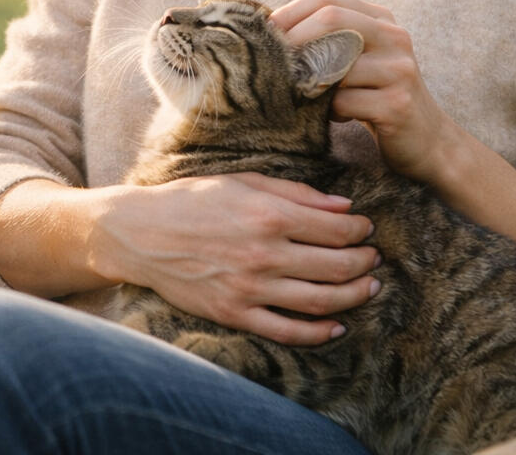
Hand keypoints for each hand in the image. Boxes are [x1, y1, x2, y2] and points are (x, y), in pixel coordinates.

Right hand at [96, 172, 377, 345]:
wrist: (141, 233)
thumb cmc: (192, 200)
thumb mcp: (243, 182)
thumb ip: (296, 193)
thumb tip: (344, 206)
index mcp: (269, 215)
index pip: (336, 229)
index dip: (360, 231)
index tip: (366, 230)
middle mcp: (264, 254)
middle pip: (336, 266)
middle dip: (365, 263)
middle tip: (374, 259)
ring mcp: (250, 288)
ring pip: (321, 301)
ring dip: (354, 296)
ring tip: (368, 288)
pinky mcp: (235, 314)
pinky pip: (288, 331)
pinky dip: (319, 333)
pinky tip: (336, 327)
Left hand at [271, 0, 462, 183]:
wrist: (428, 140)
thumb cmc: (376, 97)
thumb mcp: (356, 58)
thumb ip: (326, 39)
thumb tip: (267, 29)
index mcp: (380, 19)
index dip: (289, 13)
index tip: (266, 36)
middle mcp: (394, 37)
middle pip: (330, 19)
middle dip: (293, 40)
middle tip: (272, 64)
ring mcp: (399, 69)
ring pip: (333, 64)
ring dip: (309, 83)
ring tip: (308, 97)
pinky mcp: (398, 104)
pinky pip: (343, 102)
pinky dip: (328, 111)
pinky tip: (336, 117)